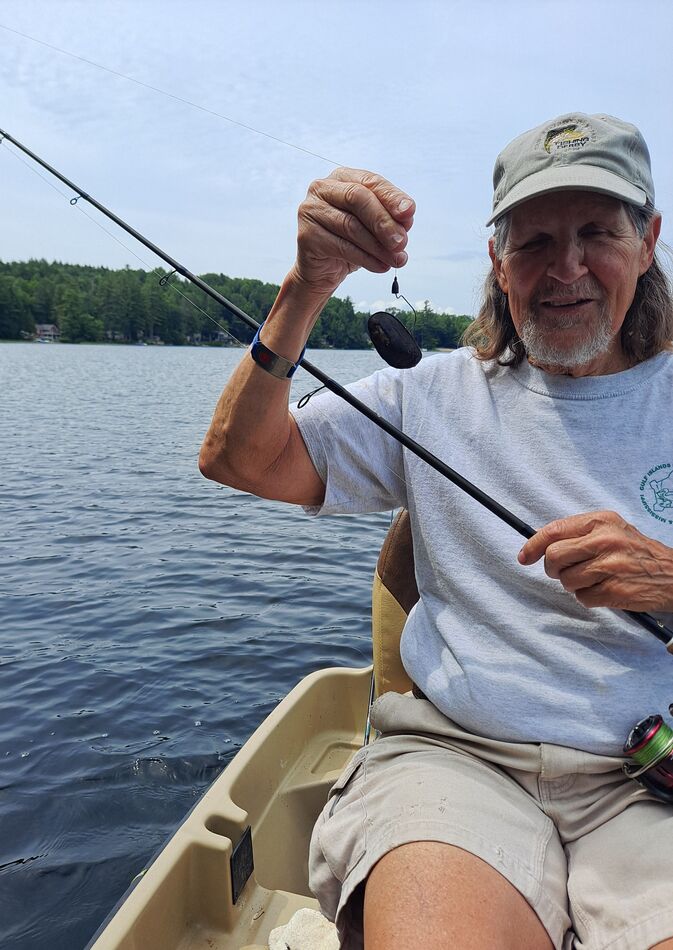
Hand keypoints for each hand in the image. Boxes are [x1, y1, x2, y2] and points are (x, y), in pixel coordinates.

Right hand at [290, 167, 414, 297]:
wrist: (324, 270)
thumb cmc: (352, 241)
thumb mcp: (375, 227)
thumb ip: (391, 217)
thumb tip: (406, 216)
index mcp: (343, 177)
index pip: (371, 182)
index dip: (391, 197)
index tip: (409, 213)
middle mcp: (323, 188)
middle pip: (357, 198)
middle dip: (383, 221)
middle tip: (402, 242)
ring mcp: (310, 210)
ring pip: (350, 225)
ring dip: (378, 246)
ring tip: (396, 260)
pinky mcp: (306, 235)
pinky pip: (341, 246)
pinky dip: (366, 258)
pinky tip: (381, 266)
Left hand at [518, 510, 672, 612]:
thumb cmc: (635, 552)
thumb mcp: (610, 530)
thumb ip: (578, 533)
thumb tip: (539, 544)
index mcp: (600, 521)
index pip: (554, 530)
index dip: (533, 545)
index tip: (524, 557)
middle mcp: (605, 540)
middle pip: (554, 557)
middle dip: (553, 568)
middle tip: (564, 571)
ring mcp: (610, 566)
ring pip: (566, 580)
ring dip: (573, 585)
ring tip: (593, 579)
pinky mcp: (615, 590)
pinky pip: (583, 598)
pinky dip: (589, 598)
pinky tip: (604, 589)